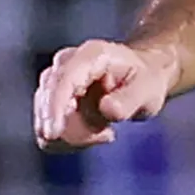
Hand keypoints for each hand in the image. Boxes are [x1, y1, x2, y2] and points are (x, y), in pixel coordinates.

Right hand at [33, 37, 181, 149]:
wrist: (139, 79)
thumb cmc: (144, 80)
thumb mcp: (148, 89)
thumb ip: (129, 100)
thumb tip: (107, 109)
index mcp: (91, 55)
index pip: (63, 81)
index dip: (54, 107)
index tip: (52, 134)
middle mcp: (66, 63)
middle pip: (49, 100)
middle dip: (74, 129)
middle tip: (108, 134)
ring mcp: (55, 80)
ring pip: (47, 118)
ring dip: (76, 135)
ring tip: (105, 129)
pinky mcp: (51, 99)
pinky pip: (49, 127)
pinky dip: (70, 138)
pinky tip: (94, 131)